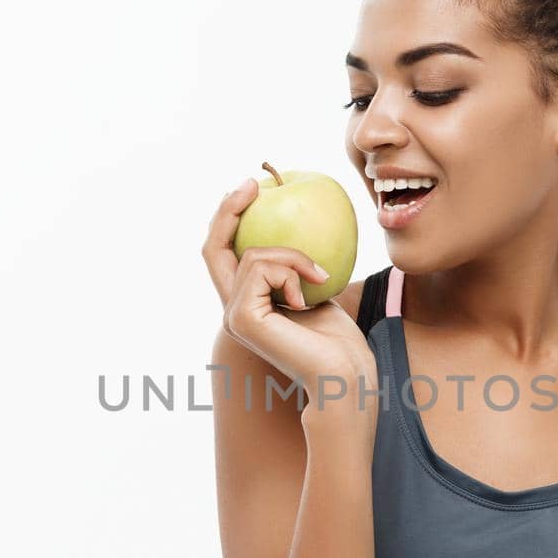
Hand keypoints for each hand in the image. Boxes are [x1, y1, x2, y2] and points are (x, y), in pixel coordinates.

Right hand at [202, 178, 377, 398]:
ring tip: (319, 278)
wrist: (344, 374)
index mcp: (246, 305)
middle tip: (254, 183)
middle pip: (213, 248)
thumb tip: (299, 220)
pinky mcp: (241, 318)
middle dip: (228, 210)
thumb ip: (295, 266)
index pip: (223, 255)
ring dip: (293, 256)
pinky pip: (262, 267)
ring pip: (253, 254)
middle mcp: (232, 311)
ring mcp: (233, 316)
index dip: (228, 218)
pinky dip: (292, 270)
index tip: (253, 187)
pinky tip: (309, 296)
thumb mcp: (315, 289)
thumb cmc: (339, 339)